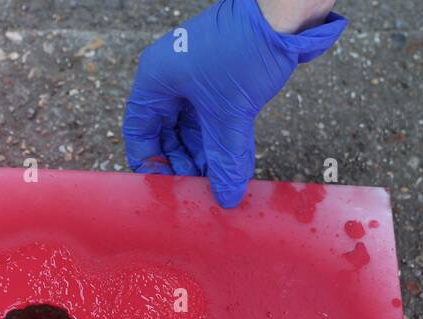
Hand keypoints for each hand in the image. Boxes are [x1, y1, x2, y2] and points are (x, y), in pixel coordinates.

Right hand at [122, 0, 345, 207]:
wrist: (283, 14)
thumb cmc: (244, 48)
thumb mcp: (230, 113)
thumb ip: (225, 158)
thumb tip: (225, 196)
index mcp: (157, 79)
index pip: (140, 130)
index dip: (150, 162)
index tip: (166, 189)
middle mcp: (173, 79)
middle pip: (166, 134)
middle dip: (182, 163)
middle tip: (198, 191)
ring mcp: (198, 81)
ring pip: (193, 130)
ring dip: (205, 158)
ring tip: (219, 184)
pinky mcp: (223, 84)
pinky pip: (215, 121)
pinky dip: (222, 144)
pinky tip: (233, 167)